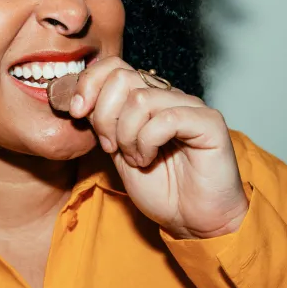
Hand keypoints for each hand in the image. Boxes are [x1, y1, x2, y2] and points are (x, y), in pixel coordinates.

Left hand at [69, 57, 248, 238]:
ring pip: (139, 99)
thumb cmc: (162, 190)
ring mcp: (191, 106)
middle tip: (110, 147)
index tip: (77, 113)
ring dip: (126, 135)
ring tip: (135, 158)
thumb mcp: (117, 152)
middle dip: (104, 116)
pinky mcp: (209, 122)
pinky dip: (147, 142)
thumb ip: (103, 123)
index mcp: (148, 98)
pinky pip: (165, 118)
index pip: (114, 66)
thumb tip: (77, 100)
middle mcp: (169, 96)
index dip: (89, 84)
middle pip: (122, 77)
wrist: (194, 221)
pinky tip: (149, 160)